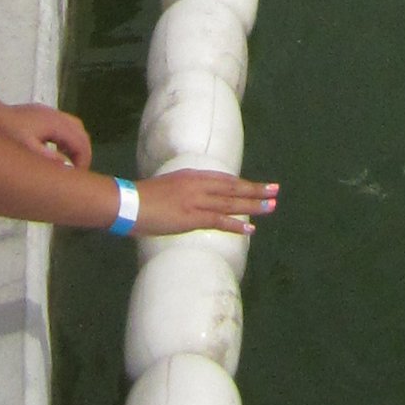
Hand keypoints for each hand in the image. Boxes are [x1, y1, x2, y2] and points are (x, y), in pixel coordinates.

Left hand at [0, 100, 92, 167]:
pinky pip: (63, 127)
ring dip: (75, 146)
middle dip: (82, 153)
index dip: (83, 161)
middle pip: (81, 133)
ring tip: (68, 164)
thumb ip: (48, 159)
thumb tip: (67, 168)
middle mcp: (55, 115)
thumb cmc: (4, 132)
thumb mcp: (26, 149)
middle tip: (76, 173)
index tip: (78, 177)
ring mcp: (48, 113)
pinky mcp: (40, 115)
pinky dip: (66, 140)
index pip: (80, 142)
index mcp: (55, 123)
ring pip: (73, 128)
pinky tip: (55, 152)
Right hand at [138, 169, 278, 237]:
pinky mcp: (192, 217)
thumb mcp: (167, 187)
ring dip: (253, 205)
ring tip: (272, 206)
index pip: (224, 179)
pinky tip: (250, 229)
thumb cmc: (143, 198)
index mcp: (192, 175)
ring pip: (231, 203)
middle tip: (275, 191)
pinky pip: (219, 221)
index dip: (242, 183)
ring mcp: (196, 200)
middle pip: (233, 188)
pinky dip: (236, 225)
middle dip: (255, 190)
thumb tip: (191, 200)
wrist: (128, 202)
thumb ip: (183, 191)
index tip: (258, 186)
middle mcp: (198, 184)